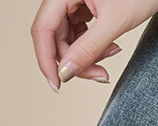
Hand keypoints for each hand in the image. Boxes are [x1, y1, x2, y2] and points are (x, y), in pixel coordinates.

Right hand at [30, 0, 157, 91]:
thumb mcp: (114, 22)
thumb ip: (88, 49)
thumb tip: (65, 73)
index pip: (43, 29)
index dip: (46, 60)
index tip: (58, 85)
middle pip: (55, 37)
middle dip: (74, 62)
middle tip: (98, 75)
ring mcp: (75, 1)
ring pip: (68, 39)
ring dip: (85, 58)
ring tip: (108, 59)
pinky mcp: (86, 7)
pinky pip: (80, 35)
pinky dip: (93, 48)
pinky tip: (110, 48)